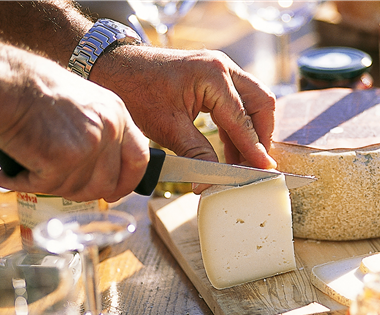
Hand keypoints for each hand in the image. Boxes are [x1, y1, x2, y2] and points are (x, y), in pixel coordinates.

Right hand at [0, 42, 149, 201]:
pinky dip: (24, 184)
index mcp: (117, 114)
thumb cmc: (32, 90)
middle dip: (82, 192)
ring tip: (30, 171)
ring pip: (77, 189)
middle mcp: (109, 129)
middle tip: (58, 185)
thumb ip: (100, 131)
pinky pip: (46, 187)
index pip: (139, 158)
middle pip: (108, 182)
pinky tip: (10, 175)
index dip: (129, 181)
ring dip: (52, 186)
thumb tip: (107, 169)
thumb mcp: (83, 103)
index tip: (115, 192)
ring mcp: (88, 146)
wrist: (2, 83)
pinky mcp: (62, 160)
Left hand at [90, 46, 276, 192]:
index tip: (264, 169)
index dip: (255, 148)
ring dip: (250, 132)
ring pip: (252, 102)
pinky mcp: (214, 77)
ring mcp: (220, 69)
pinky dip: (237, 126)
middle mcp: (223, 67)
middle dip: (261, 135)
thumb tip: (211, 182)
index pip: (243, 119)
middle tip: (256, 164)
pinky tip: (230, 149)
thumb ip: (197, 155)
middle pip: (261, 103)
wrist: (114, 68)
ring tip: (241, 162)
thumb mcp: (168, 128)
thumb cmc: (136, 91)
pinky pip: (237, 102)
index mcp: (213, 75)